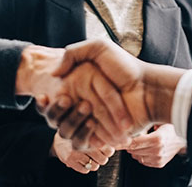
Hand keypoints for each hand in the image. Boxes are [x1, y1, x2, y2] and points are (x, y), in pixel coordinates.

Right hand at [16, 45, 131, 146]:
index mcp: (77, 87)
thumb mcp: (99, 48)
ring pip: (66, 131)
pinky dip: (85, 133)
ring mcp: (89, 122)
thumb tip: (54, 73)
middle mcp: (80, 105)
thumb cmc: (126, 67)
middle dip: (57, 110)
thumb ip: (73, 53)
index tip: (44, 96)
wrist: (147, 89)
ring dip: (73, 120)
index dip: (44, 102)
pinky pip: (81, 142)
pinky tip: (92, 122)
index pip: (52, 99)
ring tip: (87, 107)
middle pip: (55, 117)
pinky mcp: (98, 137)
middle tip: (66, 98)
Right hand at [51, 131, 114, 173]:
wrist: (59, 138)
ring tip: (91, 157)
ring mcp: (76, 152)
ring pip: (94, 166)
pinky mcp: (69, 160)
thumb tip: (120, 140)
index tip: (108, 149)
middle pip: (103, 159)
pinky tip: (84, 160)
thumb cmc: (79, 133)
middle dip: (103, 158)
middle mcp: (83, 142)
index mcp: (90, 133)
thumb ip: (103, 134)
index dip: (109, 150)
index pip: (107, 148)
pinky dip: (86, 167)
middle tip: (100, 154)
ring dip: (95, 163)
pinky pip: (85, 170)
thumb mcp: (91, 129)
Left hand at [125, 123, 185, 168]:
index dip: (126, 140)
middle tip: (129, 138)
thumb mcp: (158, 121)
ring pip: (137, 157)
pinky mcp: (159, 164)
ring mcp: (158, 158)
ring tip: (138, 143)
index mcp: (157, 138)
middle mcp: (158, 150)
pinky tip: (144, 149)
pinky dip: (141, 156)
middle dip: (129, 145)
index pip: (134, 142)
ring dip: (135, 151)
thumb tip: (131, 126)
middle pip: (134, 150)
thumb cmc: (171, 128)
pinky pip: (143, 162)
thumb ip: (145, 124)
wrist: (183, 139)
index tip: (122, 137)